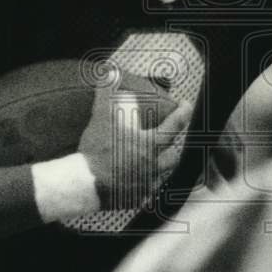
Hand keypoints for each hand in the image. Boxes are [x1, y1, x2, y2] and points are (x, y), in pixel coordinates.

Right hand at [78, 71, 192, 208]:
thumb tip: (110, 72)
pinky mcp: (136, 199)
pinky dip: (146, 188)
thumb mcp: (101, 117)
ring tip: (156, 162)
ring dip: (162, 167)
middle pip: (174, 155)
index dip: (183, 112)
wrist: (85, 183)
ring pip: (162, 176)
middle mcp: (154, 166)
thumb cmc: (97, 152)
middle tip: (169, 140)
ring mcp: (146, 185)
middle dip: (175, 146)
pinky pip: (147, 194)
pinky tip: (141, 186)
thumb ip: (106, 93)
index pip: (175, 125)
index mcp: (150, 145)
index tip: (186, 106)